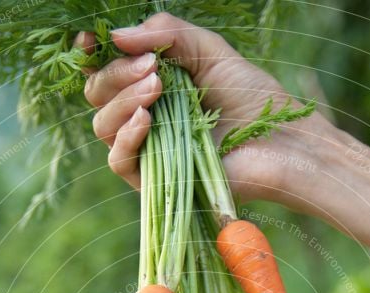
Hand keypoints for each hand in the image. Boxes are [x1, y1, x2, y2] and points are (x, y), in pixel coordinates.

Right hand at [76, 12, 334, 202]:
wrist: (279, 142)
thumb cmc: (251, 97)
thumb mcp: (209, 51)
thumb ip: (166, 34)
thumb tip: (117, 36)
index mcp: (151, 84)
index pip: (105, 70)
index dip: (91, 55)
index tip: (90, 41)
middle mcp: (143, 116)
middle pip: (98, 95)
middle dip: (116, 75)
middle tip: (152, 68)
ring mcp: (147, 150)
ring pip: (103, 125)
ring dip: (123, 101)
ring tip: (156, 88)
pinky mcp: (154, 180)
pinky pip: (118, 161)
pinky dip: (126, 137)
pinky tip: (146, 120)